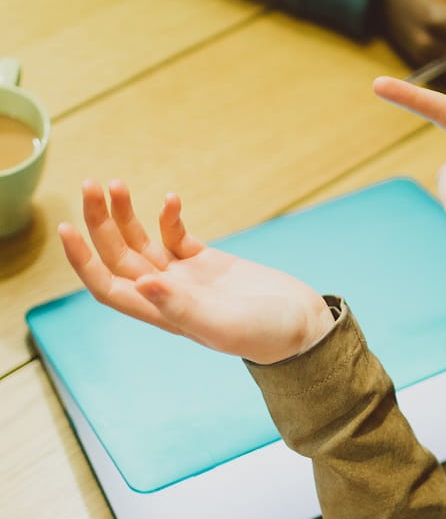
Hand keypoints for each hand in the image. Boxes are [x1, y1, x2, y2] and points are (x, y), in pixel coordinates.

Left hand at [58, 180, 334, 365]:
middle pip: (120, 256)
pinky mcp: (209, 262)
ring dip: (127, 213)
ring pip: (143, 241)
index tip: (67, 227)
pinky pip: (177, 235)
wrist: (305, 326)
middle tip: (92, 184)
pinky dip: (170, 216)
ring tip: (116, 183)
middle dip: (101, 222)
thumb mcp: (225, 325)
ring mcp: (189, 277)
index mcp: (165, 314)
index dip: (83, 261)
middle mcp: (169, 295)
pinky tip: (173, 198)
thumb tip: (143, 282)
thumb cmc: (269, 334)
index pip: (108, 287)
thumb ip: (183, 307)